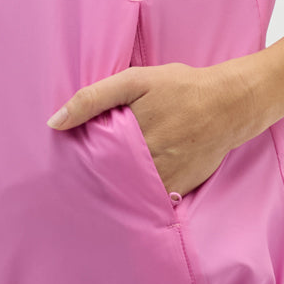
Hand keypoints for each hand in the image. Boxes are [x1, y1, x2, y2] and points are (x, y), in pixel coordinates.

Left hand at [45, 59, 255, 197]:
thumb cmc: (179, 87)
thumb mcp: (135, 81)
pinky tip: (131, 195)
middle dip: (92, 184)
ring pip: (128, 195)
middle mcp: (146, 161)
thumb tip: (54, 122)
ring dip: (115, 194)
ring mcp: (165, 179)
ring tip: (99, 195)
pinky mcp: (180, 189)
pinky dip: (141, 201)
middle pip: (107, 181)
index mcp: (129, 135)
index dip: (75, 167)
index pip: (89, 161)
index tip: (61, 171)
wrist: (229, 104)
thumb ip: (93, 98)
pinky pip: (153, 202)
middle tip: (74, 188)